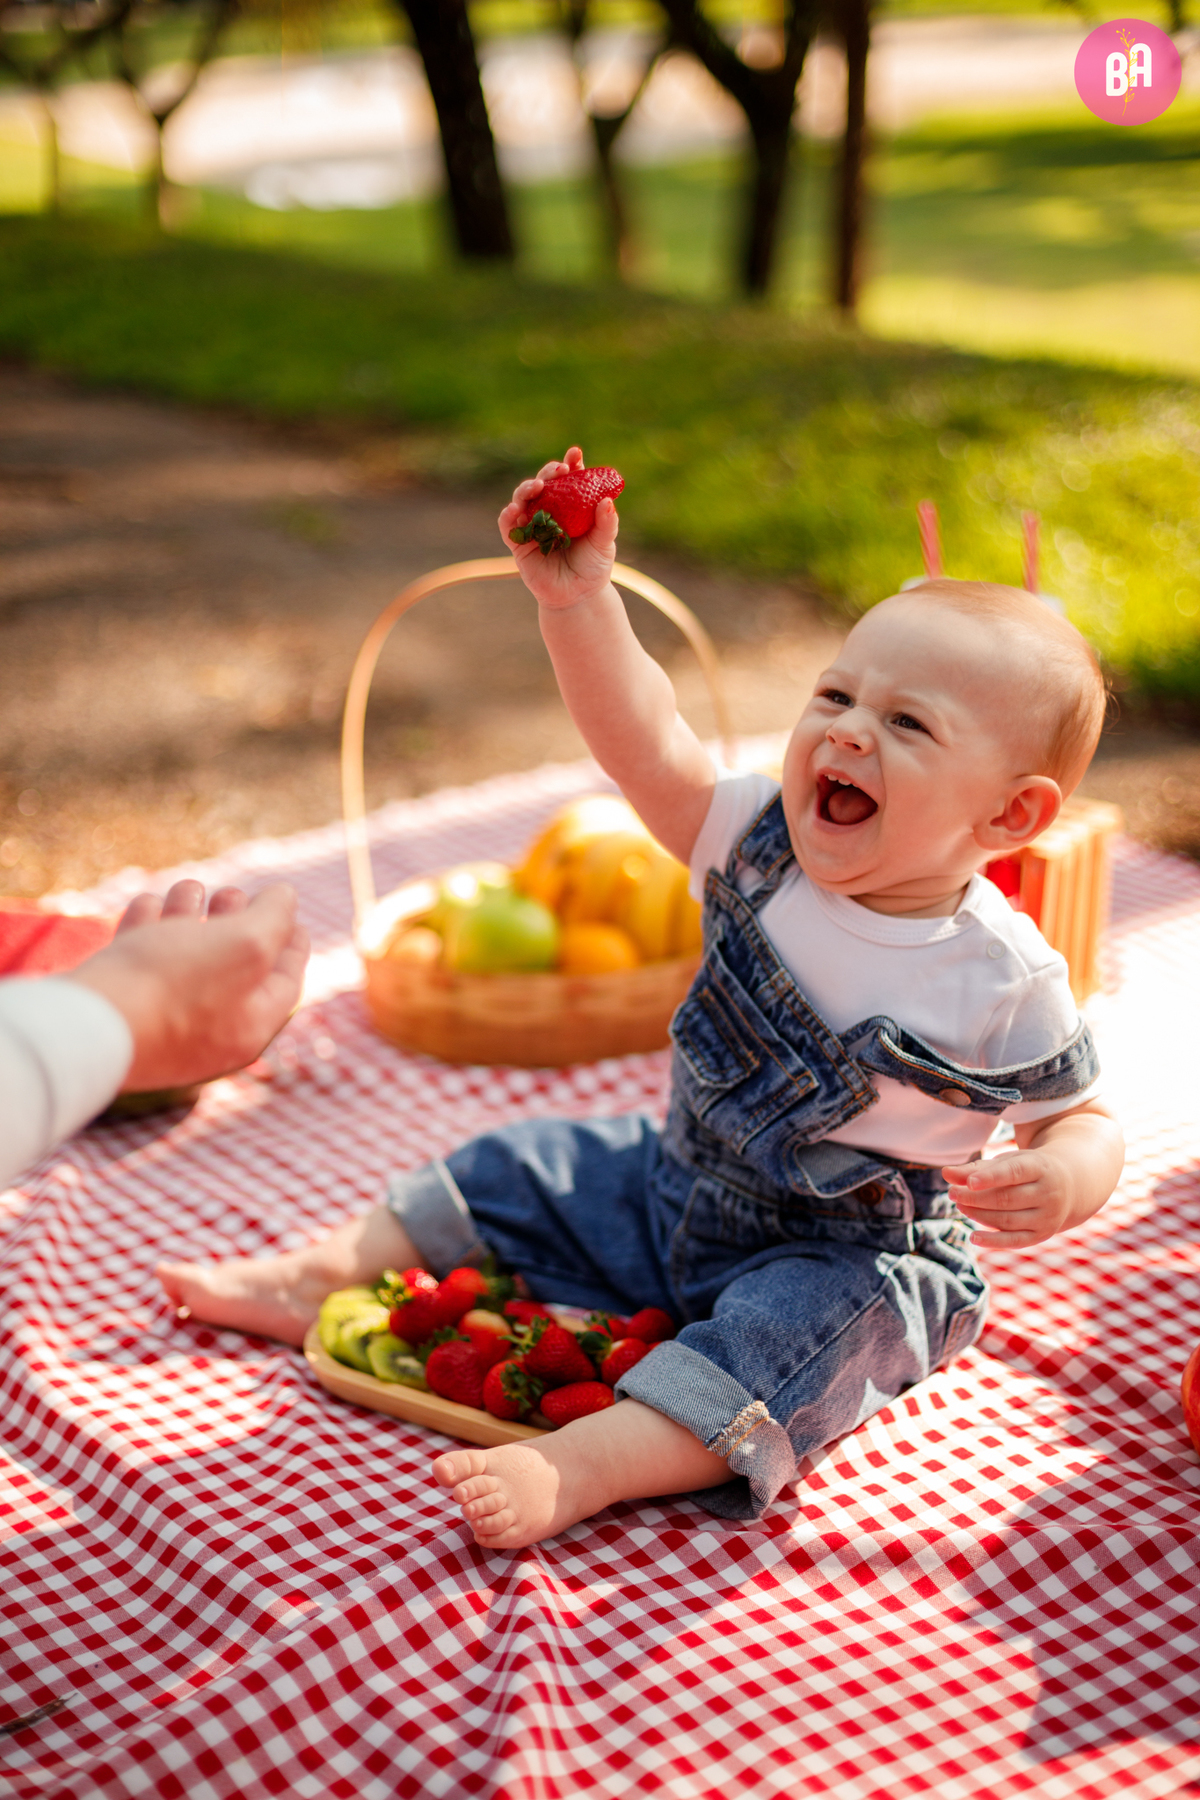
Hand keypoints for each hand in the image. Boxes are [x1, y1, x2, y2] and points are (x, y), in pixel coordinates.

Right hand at [69, 880, 308, 1091]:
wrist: (88, 1024)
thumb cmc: (174, 986)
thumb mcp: (247, 944)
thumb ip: (275, 918)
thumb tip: (285, 899)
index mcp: (248, 1027)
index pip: (284, 981)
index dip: (292, 942)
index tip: (293, 913)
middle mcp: (206, 1032)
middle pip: (232, 970)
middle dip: (234, 924)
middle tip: (231, 893)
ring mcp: (159, 1022)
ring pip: (182, 961)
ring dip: (188, 917)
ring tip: (188, 887)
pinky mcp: (119, 1007)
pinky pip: (140, 963)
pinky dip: (147, 928)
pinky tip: (149, 902)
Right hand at [498, 446, 618, 611]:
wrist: (579, 596)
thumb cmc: (593, 567)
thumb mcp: (605, 543)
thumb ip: (606, 523)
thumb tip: (607, 501)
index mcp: (570, 505)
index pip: (568, 479)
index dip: (570, 464)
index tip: (575, 454)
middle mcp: (549, 511)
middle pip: (543, 483)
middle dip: (549, 472)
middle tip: (559, 469)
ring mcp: (531, 525)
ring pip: (522, 499)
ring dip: (527, 488)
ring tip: (538, 486)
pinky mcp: (518, 543)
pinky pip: (507, 525)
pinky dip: (508, 514)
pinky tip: (515, 508)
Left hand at [942, 1100, 1122, 1248]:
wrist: (1070, 1185)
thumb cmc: (1028, 1169)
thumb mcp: (1008, 1162)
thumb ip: (976, 1168)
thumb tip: (945, 1173)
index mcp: (1041, 1167)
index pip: (1013, 1172)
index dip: (990, 1177)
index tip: (968, 1182)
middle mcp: (1048, 1193)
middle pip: (1006, 1198)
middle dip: (975, 1197)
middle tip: (952, 1192)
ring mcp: (1047, 1216)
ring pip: (1008, 1219)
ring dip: (979, 1214)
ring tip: (960, 1205)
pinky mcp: (1042, 1234)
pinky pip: (1015, 1240)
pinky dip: (993, 1241)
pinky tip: (973, 1236)